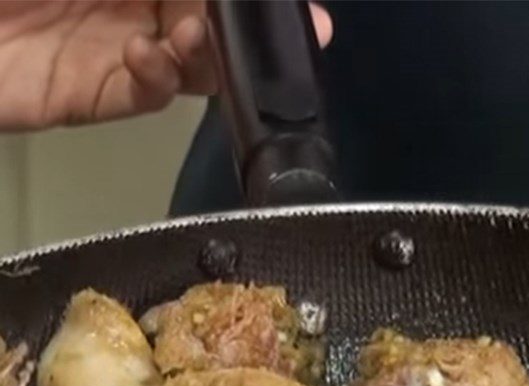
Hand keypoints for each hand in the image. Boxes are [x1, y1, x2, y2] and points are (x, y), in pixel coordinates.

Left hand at [0, 1, 332, 130]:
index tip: (295, 7)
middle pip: (209, 15)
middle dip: (248, 26)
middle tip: (292, 31)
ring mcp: (112, 45)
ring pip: (191, 58)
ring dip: (211, 52)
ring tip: (199, 36)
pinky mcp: (92, 93)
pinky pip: (146, 92)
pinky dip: (160, 78)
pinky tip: (147, 56)